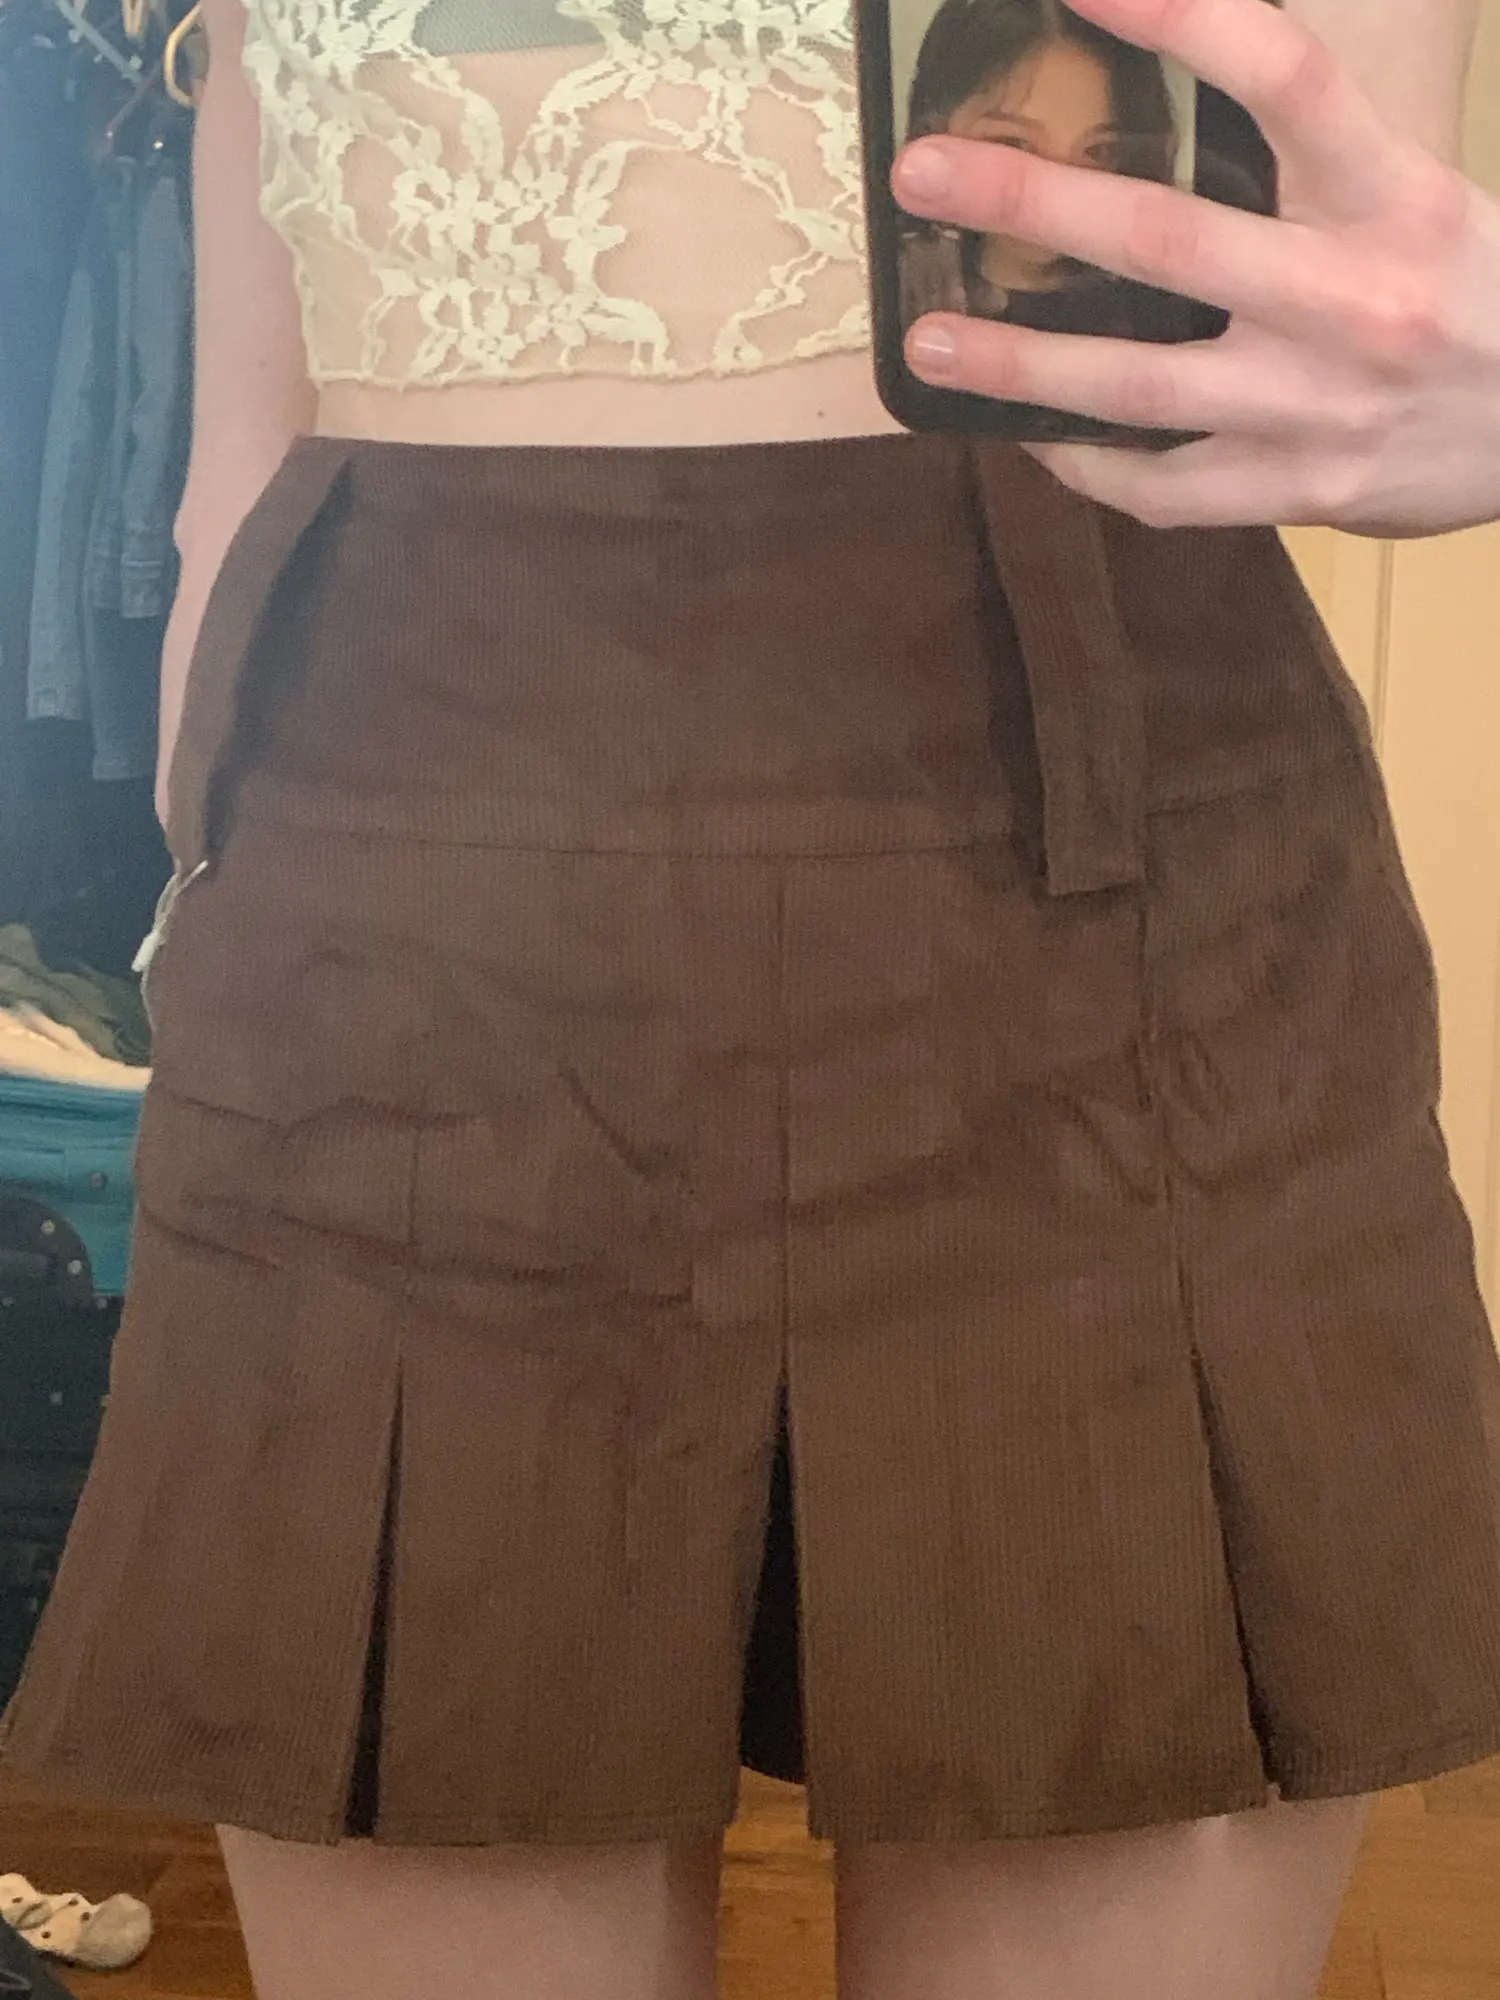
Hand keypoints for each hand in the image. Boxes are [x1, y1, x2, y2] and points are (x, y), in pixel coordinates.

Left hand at [891, 0, 1499, 536]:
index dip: (1182, 19)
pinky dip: (1086, 465)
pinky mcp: (1300, 493)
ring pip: (1137, 384)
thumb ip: (1314, 173)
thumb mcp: (1419, 203)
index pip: (1288, 78)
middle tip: (924, 177)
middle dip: (1030, 205)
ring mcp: (1318, 409)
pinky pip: (1164, 488)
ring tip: (927, 344)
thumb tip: (1182, 123)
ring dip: (1018, 362)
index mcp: (1395, 199)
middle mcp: (1352, 300)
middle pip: (1167, 238)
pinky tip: (1029, 437)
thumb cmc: (1477, 301)